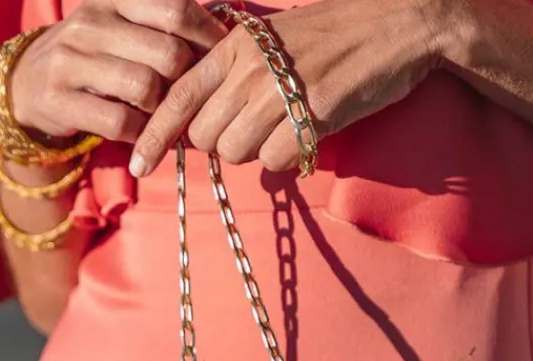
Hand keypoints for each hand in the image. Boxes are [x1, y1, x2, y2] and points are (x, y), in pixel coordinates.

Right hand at [10, 0, 227, 145]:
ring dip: (163, 110)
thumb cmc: (94, 57)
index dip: (206, 36)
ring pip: (145, 88)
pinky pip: (120, 121)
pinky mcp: (60, 99)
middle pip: (168, 53)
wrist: (28, 83)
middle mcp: (90, 22)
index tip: (220, 58)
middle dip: (187, 81)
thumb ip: (163, 25)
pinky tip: (141, 132)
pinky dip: (139, 132)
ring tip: (163, 116)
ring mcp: (71, 60)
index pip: (175, 9)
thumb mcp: (122, 27)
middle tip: (190, 97)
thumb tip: (227, 33)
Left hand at [129, 0, 449, 175]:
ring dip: (255, 151)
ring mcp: (278, 94)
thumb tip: (204, 119)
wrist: (395, 23)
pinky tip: (306, 131)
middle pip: (204, 137)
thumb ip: (233, 74)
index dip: (152, 136)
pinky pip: (275, 161)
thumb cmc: (332, 35)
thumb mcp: (271, 40)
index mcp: (234, 48)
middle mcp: (248, 70)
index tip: (137, 165)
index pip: (176, 98)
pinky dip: (287, 157)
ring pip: (236, 152)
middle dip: (220, 143)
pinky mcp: (310, 118)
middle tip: (254, 127)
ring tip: (284, 124)